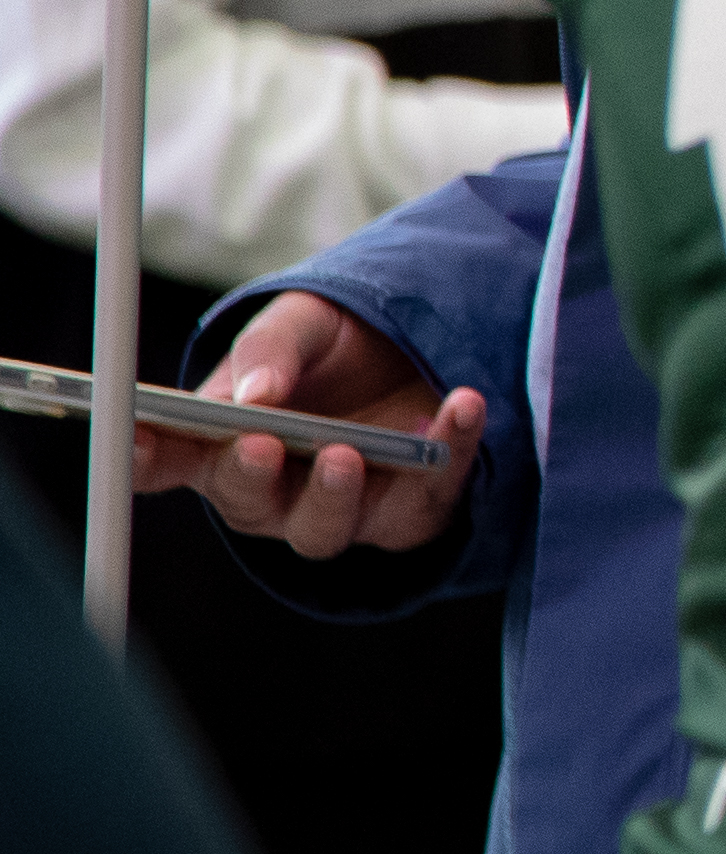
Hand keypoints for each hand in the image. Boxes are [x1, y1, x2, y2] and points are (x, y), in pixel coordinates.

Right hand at [136, 298, 479, 559]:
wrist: (420, 350)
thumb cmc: (335, 344)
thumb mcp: (300, 324)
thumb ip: (270, 351)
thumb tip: (253, 395)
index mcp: (223, 447)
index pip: (167, 464)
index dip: (145, 457)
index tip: (135, 436)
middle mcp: (275, 492)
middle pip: (248, 505)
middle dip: (250, 478)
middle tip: (259, 445)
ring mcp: (344, 509)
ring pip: (324, 529)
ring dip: (334, 494)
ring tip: (345, 452)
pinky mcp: (413, 510)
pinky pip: (429, 496)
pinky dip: (448, 450)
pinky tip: (461, 404)